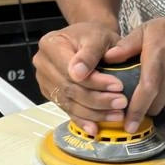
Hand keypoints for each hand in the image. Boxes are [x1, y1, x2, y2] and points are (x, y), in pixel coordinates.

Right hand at [33, 20, 129, 135]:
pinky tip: (95, 128)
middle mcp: (43, 64)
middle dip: (98, 99)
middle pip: (69, 89)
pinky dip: (82, 120)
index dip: (94, 81)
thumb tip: (78, 73)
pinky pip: (67, 110)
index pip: (71, 69)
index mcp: (50, 45)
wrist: (89, 41)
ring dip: (94, 113)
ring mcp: (45, 81)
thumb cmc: (94, 36)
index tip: (117, 86)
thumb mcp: (97, 36)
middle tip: (121, 102)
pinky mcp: (51, 95)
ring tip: (117, 114)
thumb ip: (90, 53)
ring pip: (69, 103)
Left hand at [104, 6, 164, 133]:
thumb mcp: (147, 30)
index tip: (129, 126)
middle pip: (155, 104)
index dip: (136, 111)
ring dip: (157, 106)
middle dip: (143, 109)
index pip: (146, 91)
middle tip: (135, 106)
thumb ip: (126, 46)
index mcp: (157, 60)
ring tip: (151, 99)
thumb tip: (106, 58)